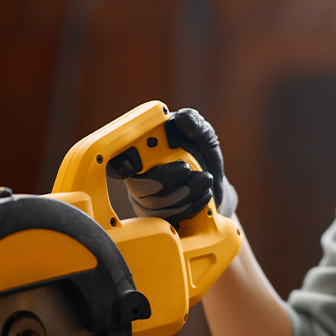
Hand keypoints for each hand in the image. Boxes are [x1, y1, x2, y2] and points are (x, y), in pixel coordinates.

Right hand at [107, 108, 238, 226]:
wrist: (215, 185)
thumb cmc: (202, 156)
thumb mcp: (204, 136)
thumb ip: (195, 124)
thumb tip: (182, 118)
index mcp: (143, 151)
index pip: (119, 158)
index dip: (119, 164)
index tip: (128, 167)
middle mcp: (139, 175)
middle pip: (138, 185)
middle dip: (165, 178)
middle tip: (187, 168)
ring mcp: (147, 199)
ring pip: (156, 203)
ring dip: (186, 191)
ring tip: (205, 180)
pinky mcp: (160, 217)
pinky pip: (169, 217)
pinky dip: (192, 205)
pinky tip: (203, 195)